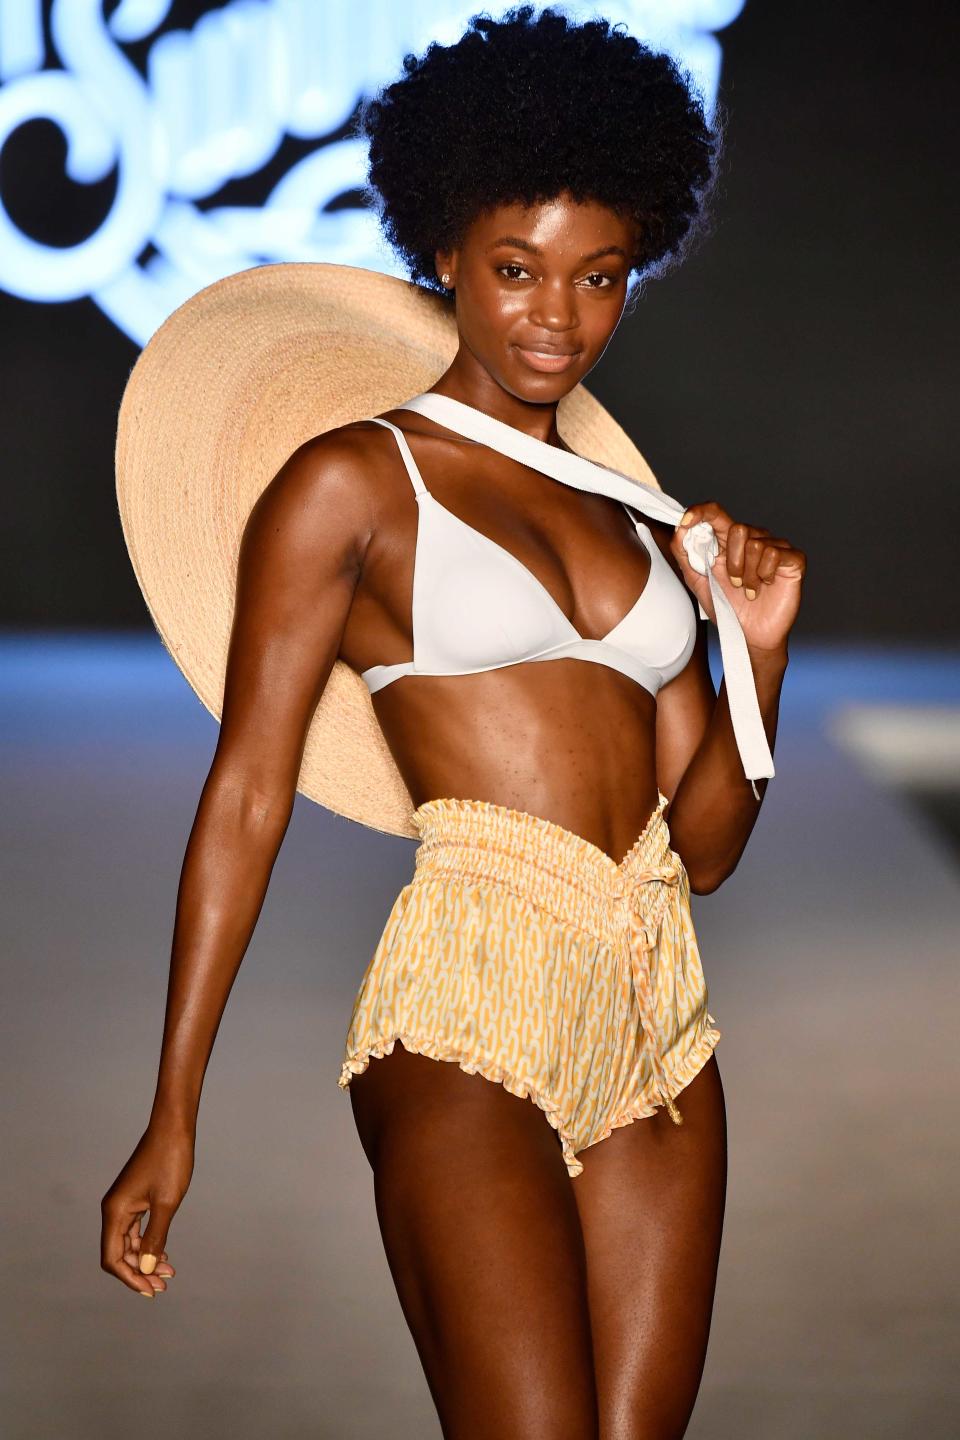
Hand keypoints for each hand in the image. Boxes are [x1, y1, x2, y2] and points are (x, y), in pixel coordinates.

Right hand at [100, 1118, 194, 1298]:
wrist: (174, 1128)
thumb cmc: (170, 1161)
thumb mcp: (166, 1204)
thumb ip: (154, 1239)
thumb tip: (146, 1269)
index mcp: (115, 1212)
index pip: (112, 1258)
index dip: (129, 1277)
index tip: (151, 1289)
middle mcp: (113, 1209)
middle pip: (119, 1254)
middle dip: (139, 1271)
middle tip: (164, 1284)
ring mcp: (123, 1204)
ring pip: (128, 1243)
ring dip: (145, 1260)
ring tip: (168, 1272)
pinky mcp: (134, 1198)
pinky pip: (135, 1230)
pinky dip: (148, 1244)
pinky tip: (163, 1254)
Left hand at [671, 501, 805, 651]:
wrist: (749, 636)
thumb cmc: (727, 608)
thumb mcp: (698, 582)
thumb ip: (686, 555)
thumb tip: (679, 529)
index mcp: (729, 542)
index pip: (716, 513)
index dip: (701, 512)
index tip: (686, 522)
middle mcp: (753, 539)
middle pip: (738, 528)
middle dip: (732, 561)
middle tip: (734, 582)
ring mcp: (775, 547)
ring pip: (756, 544)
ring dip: (748, 574)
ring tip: (750, 589)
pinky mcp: (793, 559)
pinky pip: (774, 554)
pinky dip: (764, 575)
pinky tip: (766, 585)